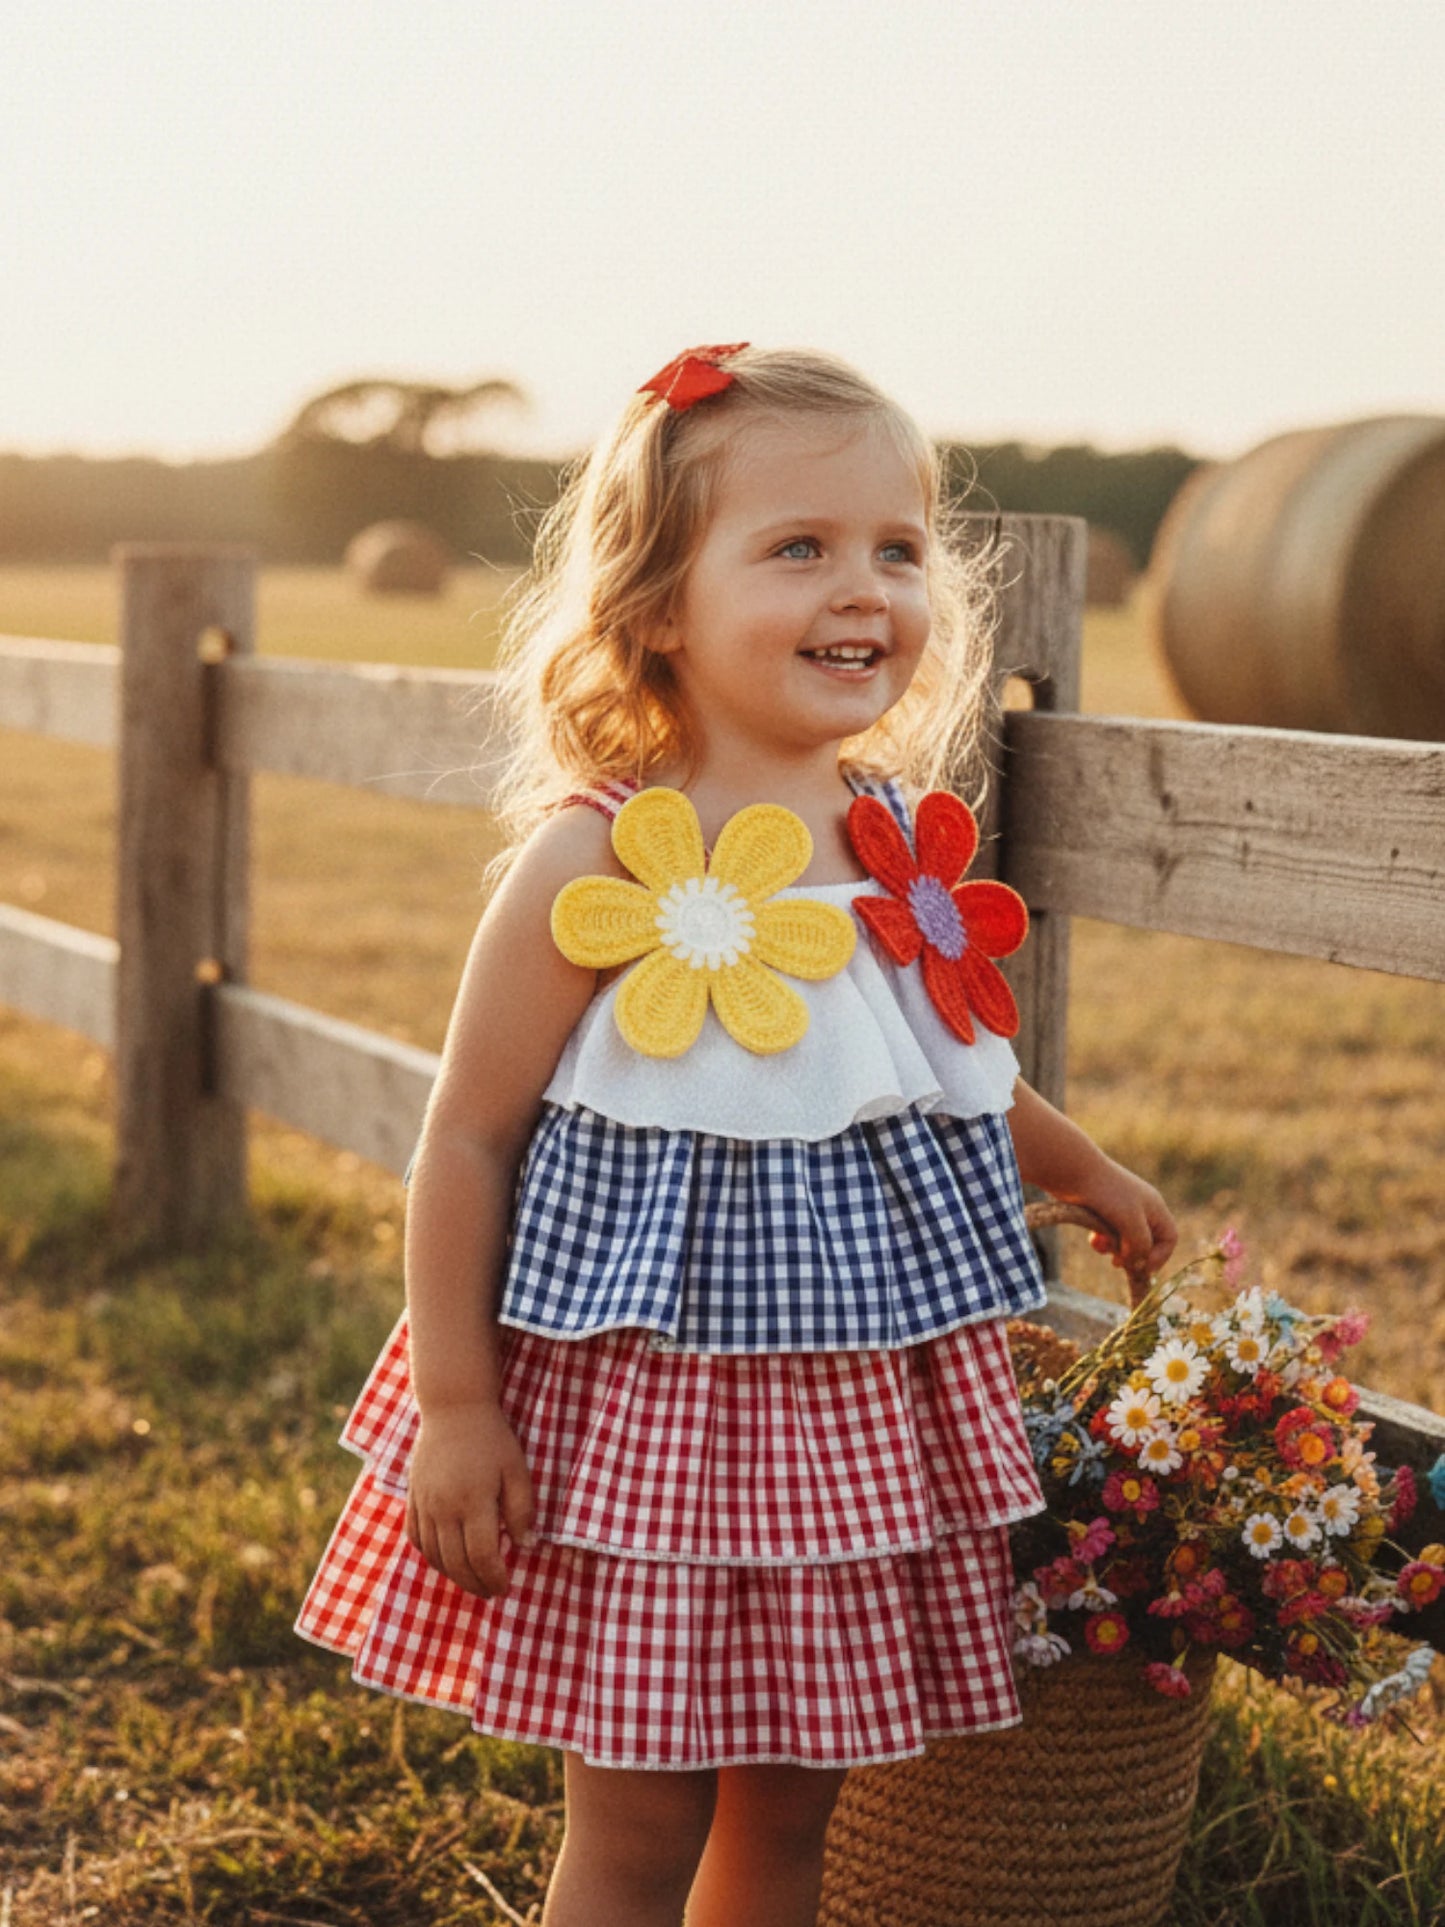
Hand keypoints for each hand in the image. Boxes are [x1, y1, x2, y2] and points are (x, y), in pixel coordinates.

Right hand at [405, 1402, 536, 1598]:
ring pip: (434, 1556)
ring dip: (453, 1576)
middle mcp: (444, 1508)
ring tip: (472, 1580)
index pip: (482, 1556)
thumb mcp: (517, 1470)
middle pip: (457, 1563)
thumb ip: (522, 1509)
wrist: (453, 1408)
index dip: (494, 1578)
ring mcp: (424, 1504)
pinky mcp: (413, 1498)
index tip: (506, 1587)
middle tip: (491, 1592)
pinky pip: (416, 1539)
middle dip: (475, 1584)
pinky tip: (446, 1560)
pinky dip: (431, 1556)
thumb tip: (525, 1546)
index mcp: (474, 1501)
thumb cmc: (492, 1438)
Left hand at [1063, 1155, 1177, 1285]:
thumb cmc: (1106, 1194)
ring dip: (1115, 1249)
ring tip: (1102, 1247)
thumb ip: (1141, 1246)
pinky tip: (1093, 1240)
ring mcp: (1121, 1209)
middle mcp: (1141, 1208)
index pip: (1169, 1238)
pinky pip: (1108, 1235)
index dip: (1159, 1256)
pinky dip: (1102, 1242)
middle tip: (1116, 1262)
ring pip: (1125, 1241)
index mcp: (1155, 1208)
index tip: (1141, 1268)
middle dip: (1133, 1255)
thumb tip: (1138, 1264)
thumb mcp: (1131, 1223)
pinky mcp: (1102, 1211)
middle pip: (1147, 1242)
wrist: (1073, 1170)